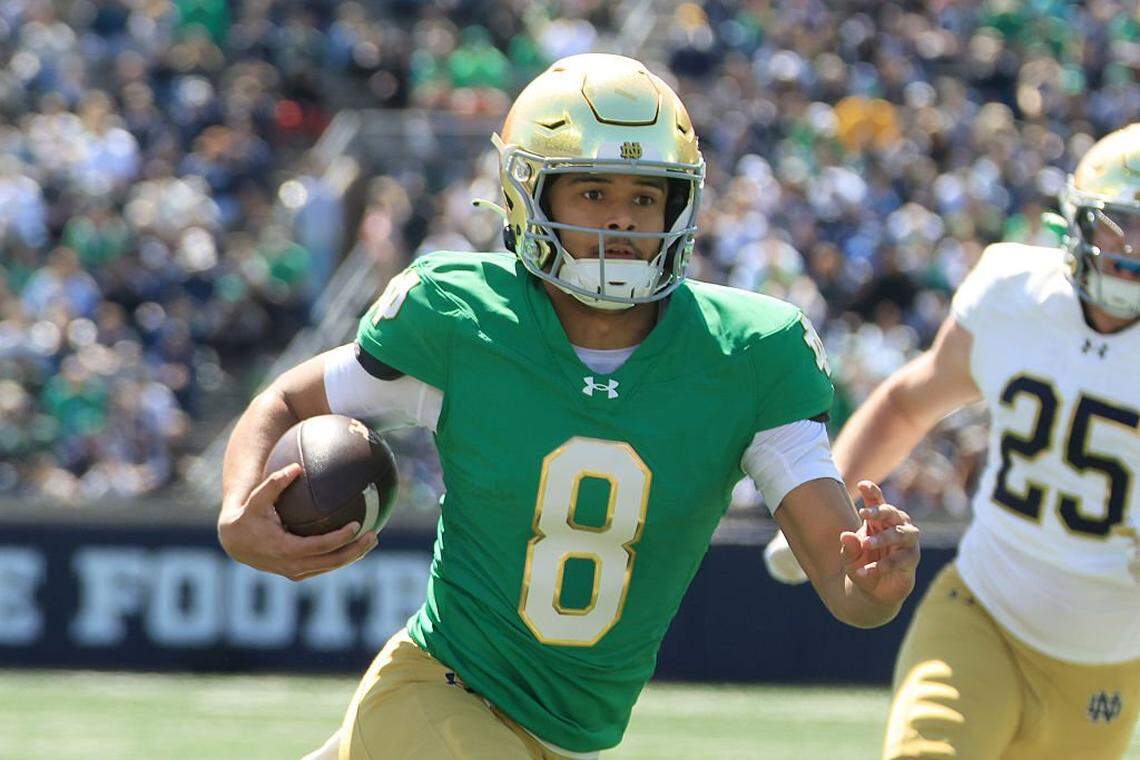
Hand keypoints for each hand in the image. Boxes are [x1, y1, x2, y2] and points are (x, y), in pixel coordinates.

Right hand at [218, 463, 377, 580]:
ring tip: (372, 539)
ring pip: (330, 567)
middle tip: (374, 535)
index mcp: (284, 549)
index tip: (357, 525)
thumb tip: (296, 466)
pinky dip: (341, 557)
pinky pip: (324, 567)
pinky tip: (356, 543)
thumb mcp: (257, 499)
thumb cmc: (248, 516)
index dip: (340, 538)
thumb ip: (274, 483)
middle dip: (355, 550)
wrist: (235, 543)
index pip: (320, 547)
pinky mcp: (297, 573)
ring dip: (353, 556)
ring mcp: (295, 572)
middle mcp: (292, 565)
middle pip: (331, 561)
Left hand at [839, 481, 919, 607]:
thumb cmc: (861, 566)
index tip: (862, 484)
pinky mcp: (912, 560)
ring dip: (884, 537)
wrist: (872, 593)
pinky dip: (885, 564)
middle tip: (864, 513)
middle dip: (880, 511)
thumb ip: (849, 548)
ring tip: (866, 544)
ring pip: (902, 534)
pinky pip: (902, 559)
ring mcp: (906, 543)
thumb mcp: (849, 558)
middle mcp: (895, 527)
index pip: (877, 502)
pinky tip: (869, 570)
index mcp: (878, 521)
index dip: (872, 492)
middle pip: (892, 512)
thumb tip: (845, 535)